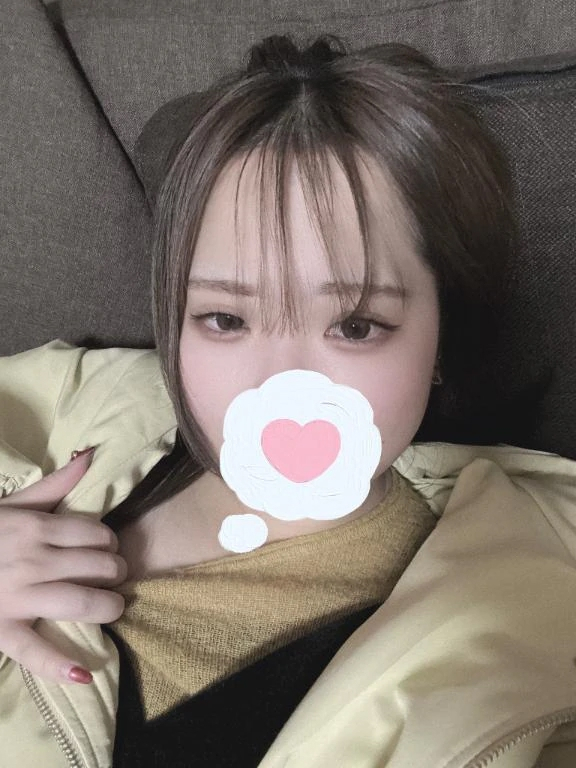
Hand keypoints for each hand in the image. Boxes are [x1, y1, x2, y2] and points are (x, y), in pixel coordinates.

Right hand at [0, 449, 125, 683]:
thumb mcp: (12, 504)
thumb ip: (54, 485)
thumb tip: (89, 455)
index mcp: (35, 528)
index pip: (95, 534)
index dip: (109, 541)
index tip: (108, 547)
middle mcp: (31, 561)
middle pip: (95, 566)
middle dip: (115, 571)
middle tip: (115, 575)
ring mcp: (17, 597)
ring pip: (80, 601)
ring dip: (107, 605)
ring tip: (114, 605)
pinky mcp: (2, 628)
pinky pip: (33, 650)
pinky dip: (59, 665)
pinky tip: (84, 674)